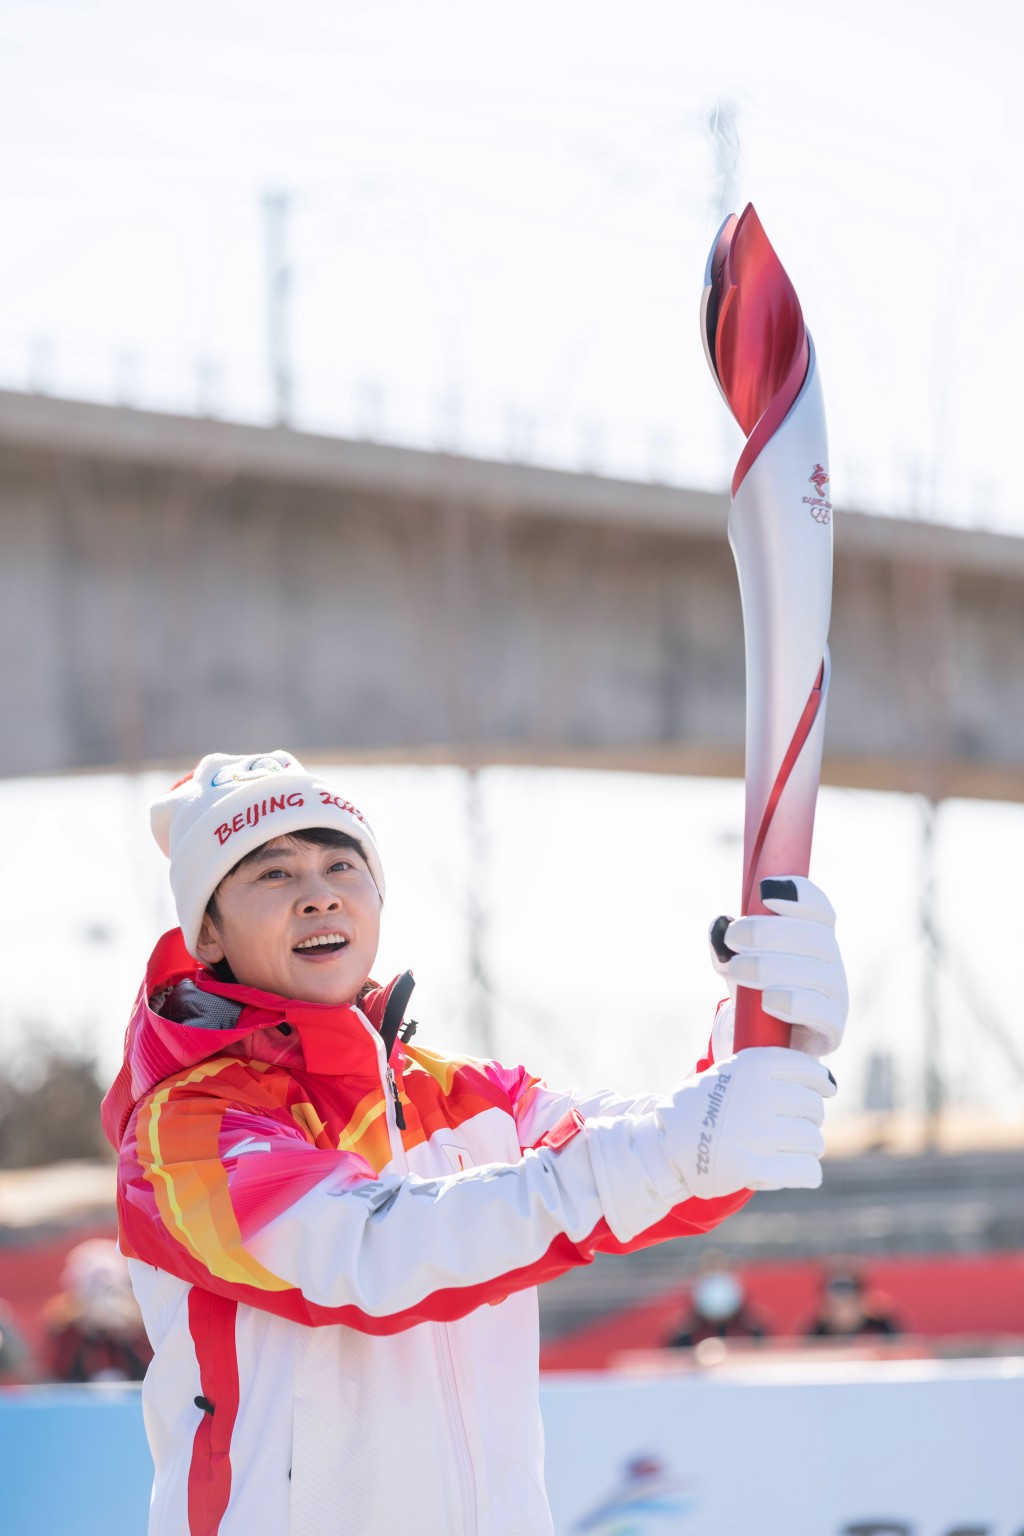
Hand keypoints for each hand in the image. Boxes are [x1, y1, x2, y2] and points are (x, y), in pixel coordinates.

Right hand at [654, 1047, 834, 1195]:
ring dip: (806, 1148)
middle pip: (814, 1109)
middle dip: (807, 1119)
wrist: (666, 1146)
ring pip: (813, 1141)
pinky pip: (807, 1171)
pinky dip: (807, 1173)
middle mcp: (758, 1095)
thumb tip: (824, 1079)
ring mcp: (755, 1132)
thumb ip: (769, 1071)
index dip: (821, 1083)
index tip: (823, 1090)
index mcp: (753, 1065)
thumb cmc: (704, 1108)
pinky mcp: (753, 1167)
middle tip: (789, 1126)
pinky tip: (795, 1170)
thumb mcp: (730, 1071)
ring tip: (787, 1149)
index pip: (811, 1072)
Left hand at [708, 875, 847, 1057]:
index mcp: (814, 939)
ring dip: (772, 967)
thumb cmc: (752, 991)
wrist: (761, 1042)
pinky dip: (794, 1002)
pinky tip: (768, 1000)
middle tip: (734, 938)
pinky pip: (823, 1013)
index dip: (799, 895)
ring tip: (738, 969)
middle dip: (770, 932)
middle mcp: (831, 964)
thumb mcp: (734, 961)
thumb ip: (724, 942)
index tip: (765, 892)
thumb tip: (719, 925)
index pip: (819, 910)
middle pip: (816, 938)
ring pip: (817, 974)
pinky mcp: (832, 1030)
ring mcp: (837, 997)